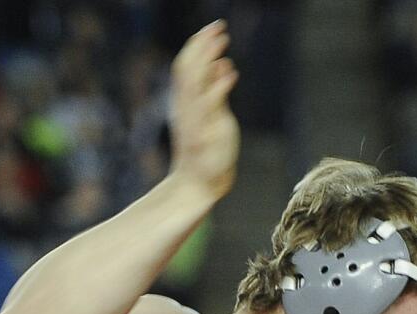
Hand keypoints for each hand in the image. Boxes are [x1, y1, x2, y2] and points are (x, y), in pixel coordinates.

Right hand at [169, 20, 239, 201]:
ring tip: (222, 39)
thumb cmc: (206, 151)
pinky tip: (231, 71)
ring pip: (194, 79)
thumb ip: (216, 90)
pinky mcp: (205, 130)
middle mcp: (186, 107)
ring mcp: (194, 118)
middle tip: (218, 27)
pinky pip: (209, 103)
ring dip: (208, 57)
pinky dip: (219, 85)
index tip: (211, 30)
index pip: (185, 66)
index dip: (197, 46)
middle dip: (202, 45)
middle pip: (188, 67)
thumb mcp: (211, 115)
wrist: (198, 183)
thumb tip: (221, 64)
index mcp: (185, 102)